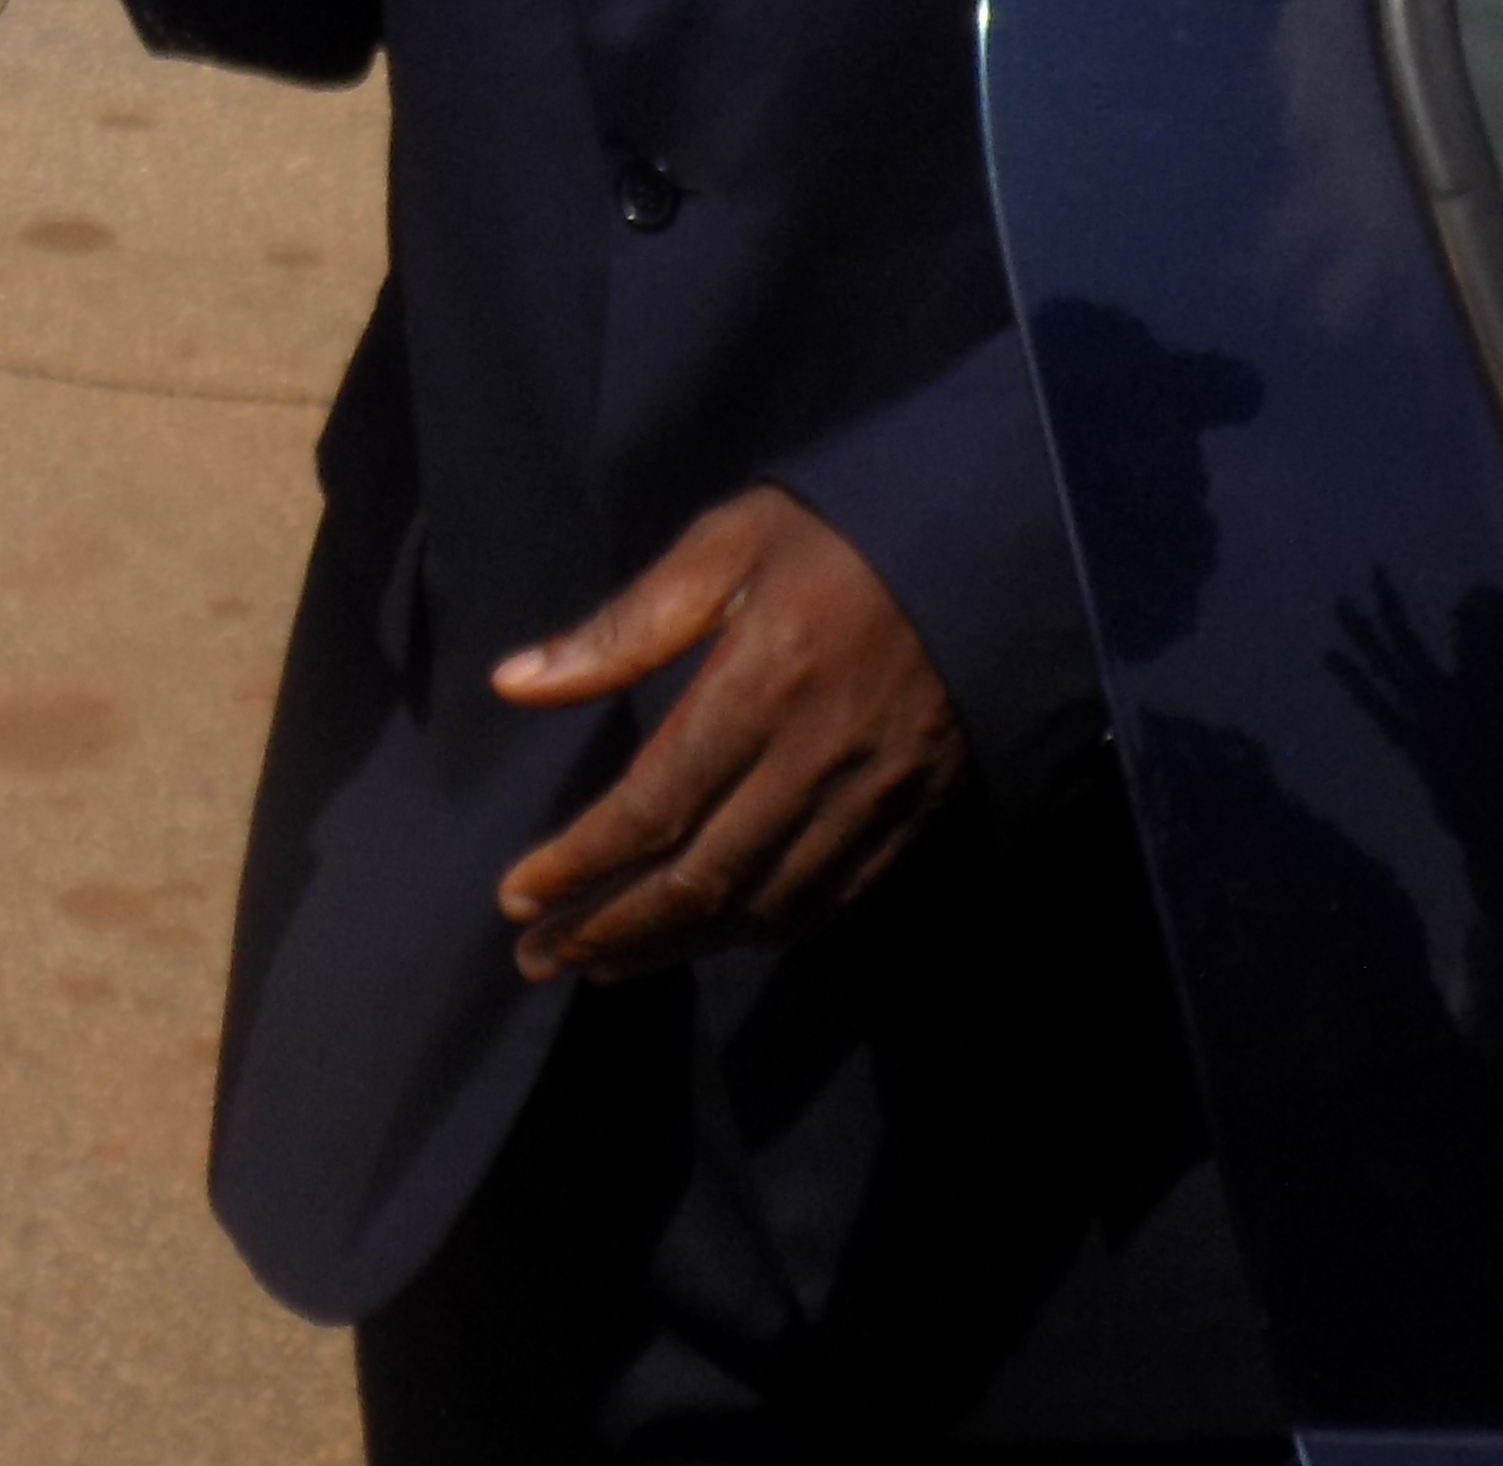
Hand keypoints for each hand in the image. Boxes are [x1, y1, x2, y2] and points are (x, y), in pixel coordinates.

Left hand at [487, 488, 967, 983]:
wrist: (989, 551)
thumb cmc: (839, 537)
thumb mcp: (725, 547)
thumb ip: (623, 628)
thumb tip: (513, 684)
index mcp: (758, 689)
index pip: (652, 810)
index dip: (579, 866)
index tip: (516, 898)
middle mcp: (814, 762)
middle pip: (700, 880)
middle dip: (610, 929)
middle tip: (537, 959)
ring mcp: (871, 800)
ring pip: (763, 908)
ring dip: (675, 948)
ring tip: (600, 964)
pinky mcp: (913, 818)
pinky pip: (830, 903)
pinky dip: (760, 935)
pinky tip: (709, 941)